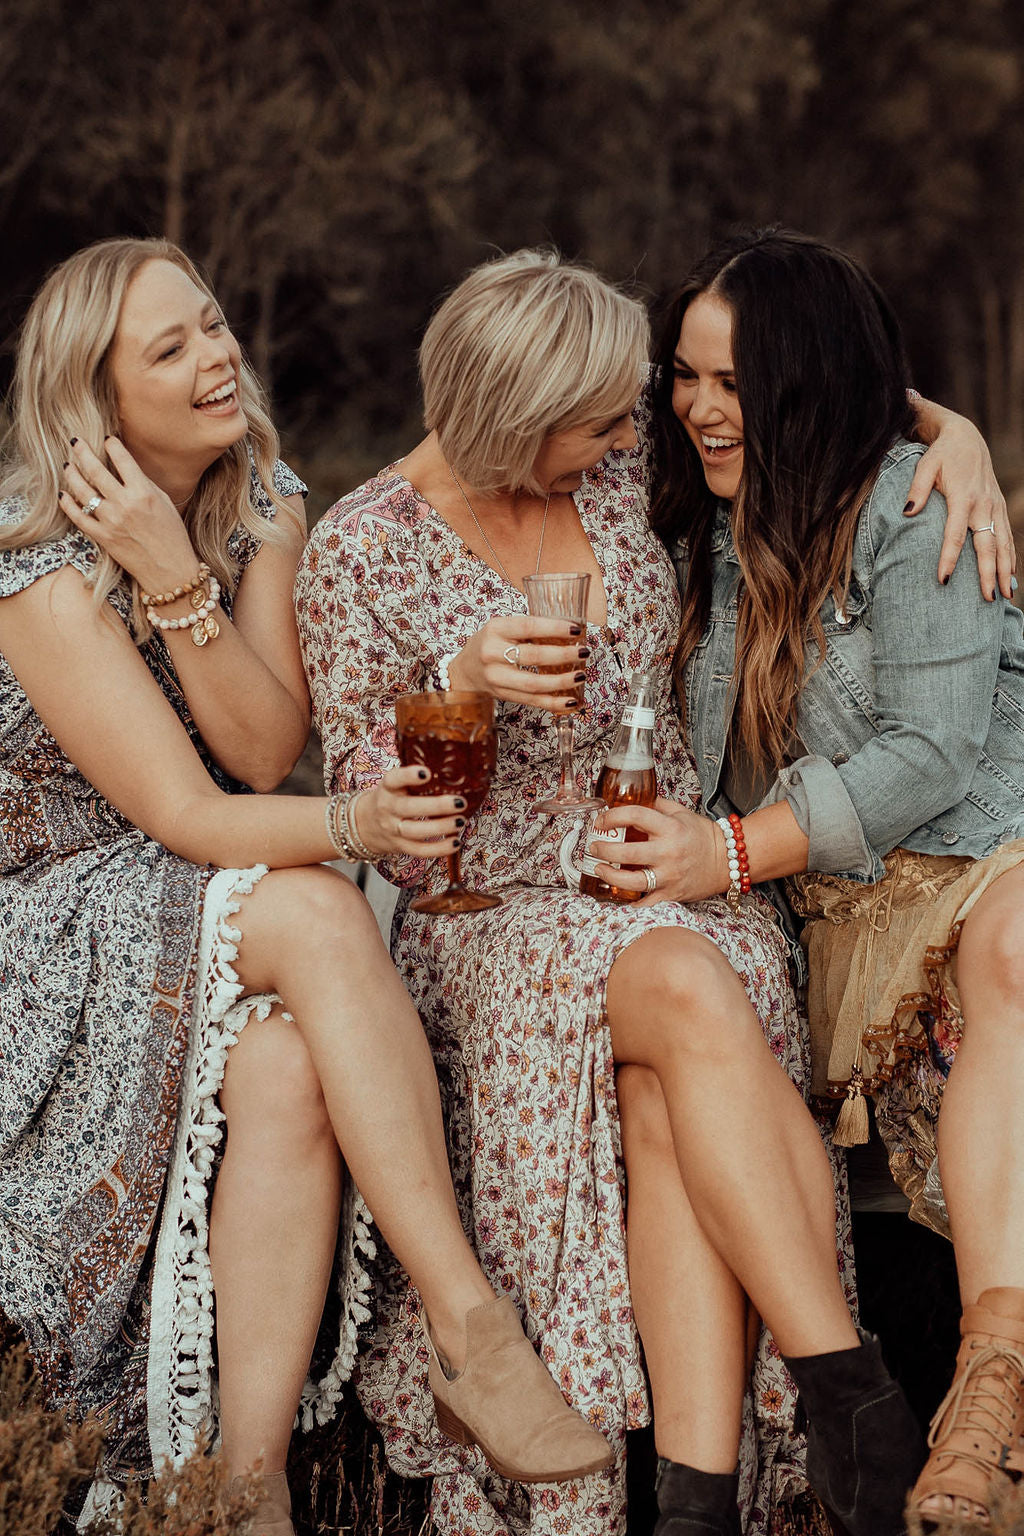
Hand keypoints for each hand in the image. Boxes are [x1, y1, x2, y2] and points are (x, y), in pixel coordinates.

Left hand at [59, 437, 197, 593]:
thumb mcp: (164, 502)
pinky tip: (64, 495)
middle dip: (83, 452)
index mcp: (144, 493)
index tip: (107, 440)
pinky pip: (79, 517)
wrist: (170, 570)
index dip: (112, 446)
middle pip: (96, 471)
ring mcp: (111, 521)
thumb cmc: (173, 535)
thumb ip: (143, 484)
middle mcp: (125, 504)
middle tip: (75, 441)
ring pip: (83, 491)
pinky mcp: (103, 537)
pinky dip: (68, 505)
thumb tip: (124, 468)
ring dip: (72, 475)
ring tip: (68, 466)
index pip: (123, 460)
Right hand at [352, 764, 465, 856]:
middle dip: (437, 806)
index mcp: (387, 789)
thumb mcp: (394, 784)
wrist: (365, 824)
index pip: (393, 780)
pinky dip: (439, 849)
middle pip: (409, 808)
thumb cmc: (391, 798)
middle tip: (460, 802)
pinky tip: (455, 842)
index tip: (426, 772)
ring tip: (461, 821)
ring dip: (441, 827)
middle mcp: (388, 808)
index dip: (408, 776)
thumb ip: (413, 777)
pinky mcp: (400, 846)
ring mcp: (393, 830)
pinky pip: (419, 851)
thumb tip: (449, 763)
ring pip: (416, 831)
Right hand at [447, 614, 588, 708]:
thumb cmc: (490, 644)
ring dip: (561, 681)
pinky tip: (571, 701)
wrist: (465, 671)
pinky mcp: (503, 695)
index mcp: (495, 629)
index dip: (554, 628)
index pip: (528, 627)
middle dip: (563, 655)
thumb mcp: (502, 628)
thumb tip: (569, 631)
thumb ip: (528, 629)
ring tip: (580, 675)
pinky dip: (554, 703)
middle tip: (583, 652)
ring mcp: (496, 677)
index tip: (576, 630)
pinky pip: (532, 701)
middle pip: (533, 656)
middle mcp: (492, 653)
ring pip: (533, 683)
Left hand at [586, 796, 725, 903]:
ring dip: (609, 876)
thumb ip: (656, 805)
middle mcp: (669, 852)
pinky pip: (646, 903)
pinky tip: (617, 896)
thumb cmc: (702, 835)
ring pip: (632, 881)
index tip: (601, 821)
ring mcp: (670, 875)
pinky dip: (630, 903)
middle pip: (627, 853)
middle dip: (603, 849)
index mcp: (670, 828)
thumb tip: (629, 799)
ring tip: (599, 869)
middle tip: (593, 847)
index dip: (612, 817)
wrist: (728, 859)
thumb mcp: (681, 812)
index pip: (635, 816)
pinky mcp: (672, 894)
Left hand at [905, 406, 1014, 600]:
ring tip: (1004, 596)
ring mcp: (994, 506)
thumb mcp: (925, 465)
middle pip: (987, 545)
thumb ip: (916, 489)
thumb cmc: (941, 454)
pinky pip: (1008, 536)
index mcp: (963, 497)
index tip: (944, 580)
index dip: (950, 558)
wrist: (966, 437)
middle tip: (988, 598)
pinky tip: (1010, 577)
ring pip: (1004, 543)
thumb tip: (907, 512)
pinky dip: (1011, 557)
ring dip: (1005, 570)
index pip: (955, 534)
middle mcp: (983, 504)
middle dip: (988, 573)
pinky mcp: (999, 507)